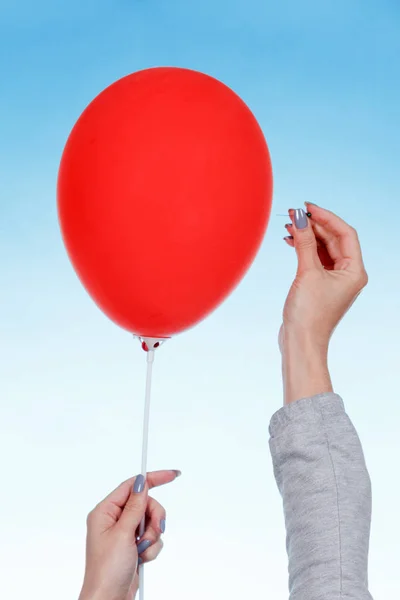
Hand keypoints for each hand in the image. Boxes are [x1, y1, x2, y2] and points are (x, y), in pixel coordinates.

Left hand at [79, 470, 180, 599]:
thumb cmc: (106, 570)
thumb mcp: (122, 534)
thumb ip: (135, 507)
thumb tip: (141, 482)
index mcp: (105, 511)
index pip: (132, 486)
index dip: (152, 479)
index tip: (172, 475)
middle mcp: (114, 520)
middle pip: (145, 504)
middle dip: (153, 519)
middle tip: (151, 532)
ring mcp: (125, 533)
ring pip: (151, 521)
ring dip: (152, 536)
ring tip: (142, 550)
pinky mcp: (133, 545)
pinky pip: (152, 537)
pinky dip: (152, 548)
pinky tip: (142, 559)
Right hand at [279, 203, 367, 402]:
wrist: (301, 342)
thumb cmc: (309, 313)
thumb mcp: (307, 272)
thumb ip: (304, 243)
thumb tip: (299, 218)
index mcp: (354, 271)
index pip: (345, 233)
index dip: (326, 217)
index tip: (307, 207)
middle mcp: (348, 274)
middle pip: (334, 239)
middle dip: (314, 226)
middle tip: (294, 214)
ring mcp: (335, 280)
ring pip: (323, 248)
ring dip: (307, 236)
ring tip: (289, 226)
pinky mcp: (321, 285)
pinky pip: (315, 259)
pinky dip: (304, 249)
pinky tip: (290, 241)